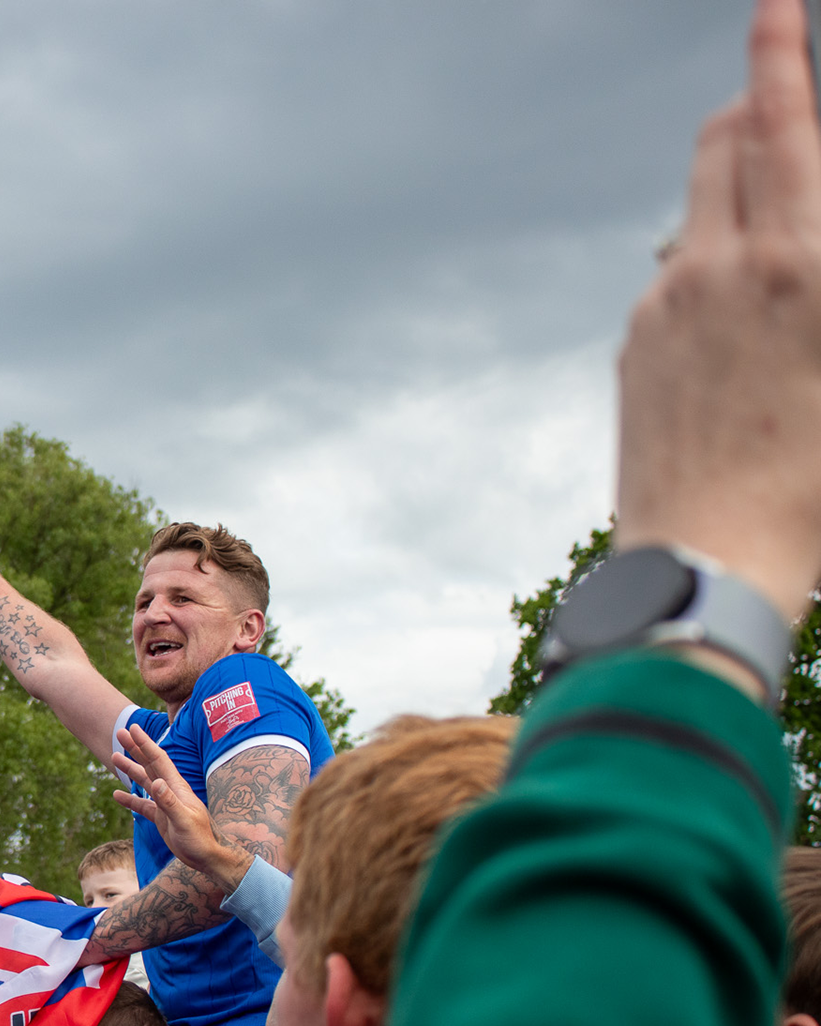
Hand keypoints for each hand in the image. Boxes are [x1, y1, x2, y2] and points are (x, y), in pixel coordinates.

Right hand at [111, 723, 249, 897]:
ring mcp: (164, 803)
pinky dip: (129, 798)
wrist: (207, 856)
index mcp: (176, 787)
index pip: (158, 760)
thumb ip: (169, 802)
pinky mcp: (160, 816)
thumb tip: (155, 783)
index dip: (145, 743)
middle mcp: (170, 791)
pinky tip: (116, 795)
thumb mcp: (183, 820)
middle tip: (120, 732)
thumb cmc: (199, 839)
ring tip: (115, 756)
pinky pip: (141, 804)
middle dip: (135, 748)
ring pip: (144, 780)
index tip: (133, 729)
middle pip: (150, 764)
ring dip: (130, 768)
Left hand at [616, 0, 820, 624]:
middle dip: (750, 104)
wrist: (706, 558)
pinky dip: (705, 254)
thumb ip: (813, 278)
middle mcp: (721, 269)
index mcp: (797, 266)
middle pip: (723, 146)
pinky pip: (673, 270)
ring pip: (695, 206)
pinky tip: (730, 299)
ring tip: (762, 196)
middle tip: (770, 87)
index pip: (781, 127)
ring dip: (727, 180)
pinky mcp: (635, 344)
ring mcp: (667, 305)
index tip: (772, 2)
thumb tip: (800, 237)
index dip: (777, 54)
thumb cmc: (812, 482)